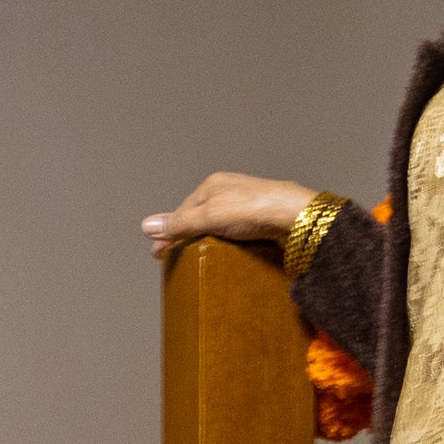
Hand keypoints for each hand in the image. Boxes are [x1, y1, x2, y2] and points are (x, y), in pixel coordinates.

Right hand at [142, 173, 315, 259]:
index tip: (158, 253)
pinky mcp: (263, 220)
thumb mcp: (209, 217)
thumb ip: (179, 224)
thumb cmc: (254, 210)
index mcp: (214, 184)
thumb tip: (147, 226)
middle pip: (199, 216)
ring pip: (219, 224)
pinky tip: (227, 254)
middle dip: (185, 235)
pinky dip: (226, 244)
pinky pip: (237, 232)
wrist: (296, 217)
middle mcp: (230, 191)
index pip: (182, 211)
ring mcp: (248, 205)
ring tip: (198, 259)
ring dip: (207, 240)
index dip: (169, 232)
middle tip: (174, 258)